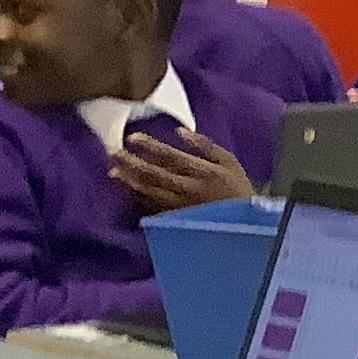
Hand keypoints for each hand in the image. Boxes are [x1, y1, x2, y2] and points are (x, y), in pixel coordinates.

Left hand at [111, 128, 254, 212]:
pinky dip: (137, 199)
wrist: (244, 227)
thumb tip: (180, 131)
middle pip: (154, 174)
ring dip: (129, 181)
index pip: (171, 156)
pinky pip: (152, 207)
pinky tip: (127, 191)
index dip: (150, 147)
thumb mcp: (230, 163)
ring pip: (149, 192)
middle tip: (112, 152)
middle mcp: (188, 190)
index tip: (133, 138)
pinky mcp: (176, 221)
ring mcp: (180, 207)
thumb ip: (206, 146)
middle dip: (131, 163)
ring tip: (113, 171)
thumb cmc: (238, 191)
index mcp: (203, 172)